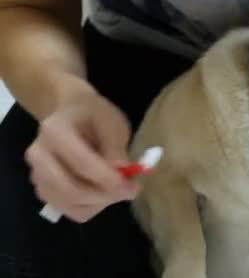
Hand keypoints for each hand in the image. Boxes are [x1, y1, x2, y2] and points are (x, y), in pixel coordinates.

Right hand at [25, 90, 137, 222]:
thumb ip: (116, 146)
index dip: (108, 178)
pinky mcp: (44, 191)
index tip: (132, 185)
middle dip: (105, 195)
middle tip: (131, 190)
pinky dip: (92, 207)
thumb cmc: (94, 116)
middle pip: (70, 189)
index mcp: (54, 131)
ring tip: (119, 188)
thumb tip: (122, 170)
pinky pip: (70, 211)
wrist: (72, 114)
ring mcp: (37, 176)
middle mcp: (38, 156)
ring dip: (101, 202)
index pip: (80, 162)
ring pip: (71, 205)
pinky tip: (104, 191)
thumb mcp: (112, 122)